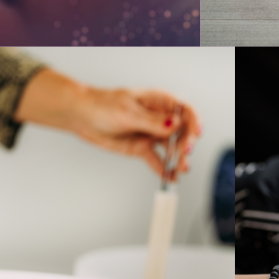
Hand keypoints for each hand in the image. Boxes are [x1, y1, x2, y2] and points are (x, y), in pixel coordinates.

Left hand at [71, 88, 199, 178]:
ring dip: (178, 158)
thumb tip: (176, 124)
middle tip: (184, 155)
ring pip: (171, 147)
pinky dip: (164, 169)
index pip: (184, 110)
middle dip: (186, 143)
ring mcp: (151, 133)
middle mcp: (158, 117)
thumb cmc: (103, 105)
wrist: (82, 117)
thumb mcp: (129, 113)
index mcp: (158, 101)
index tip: (196, 134)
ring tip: (181, 169)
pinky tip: (172, 178)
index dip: (193, 121)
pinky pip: (157, 160)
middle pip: (181, 131)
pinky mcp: (142, 147)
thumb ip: (153, 122)